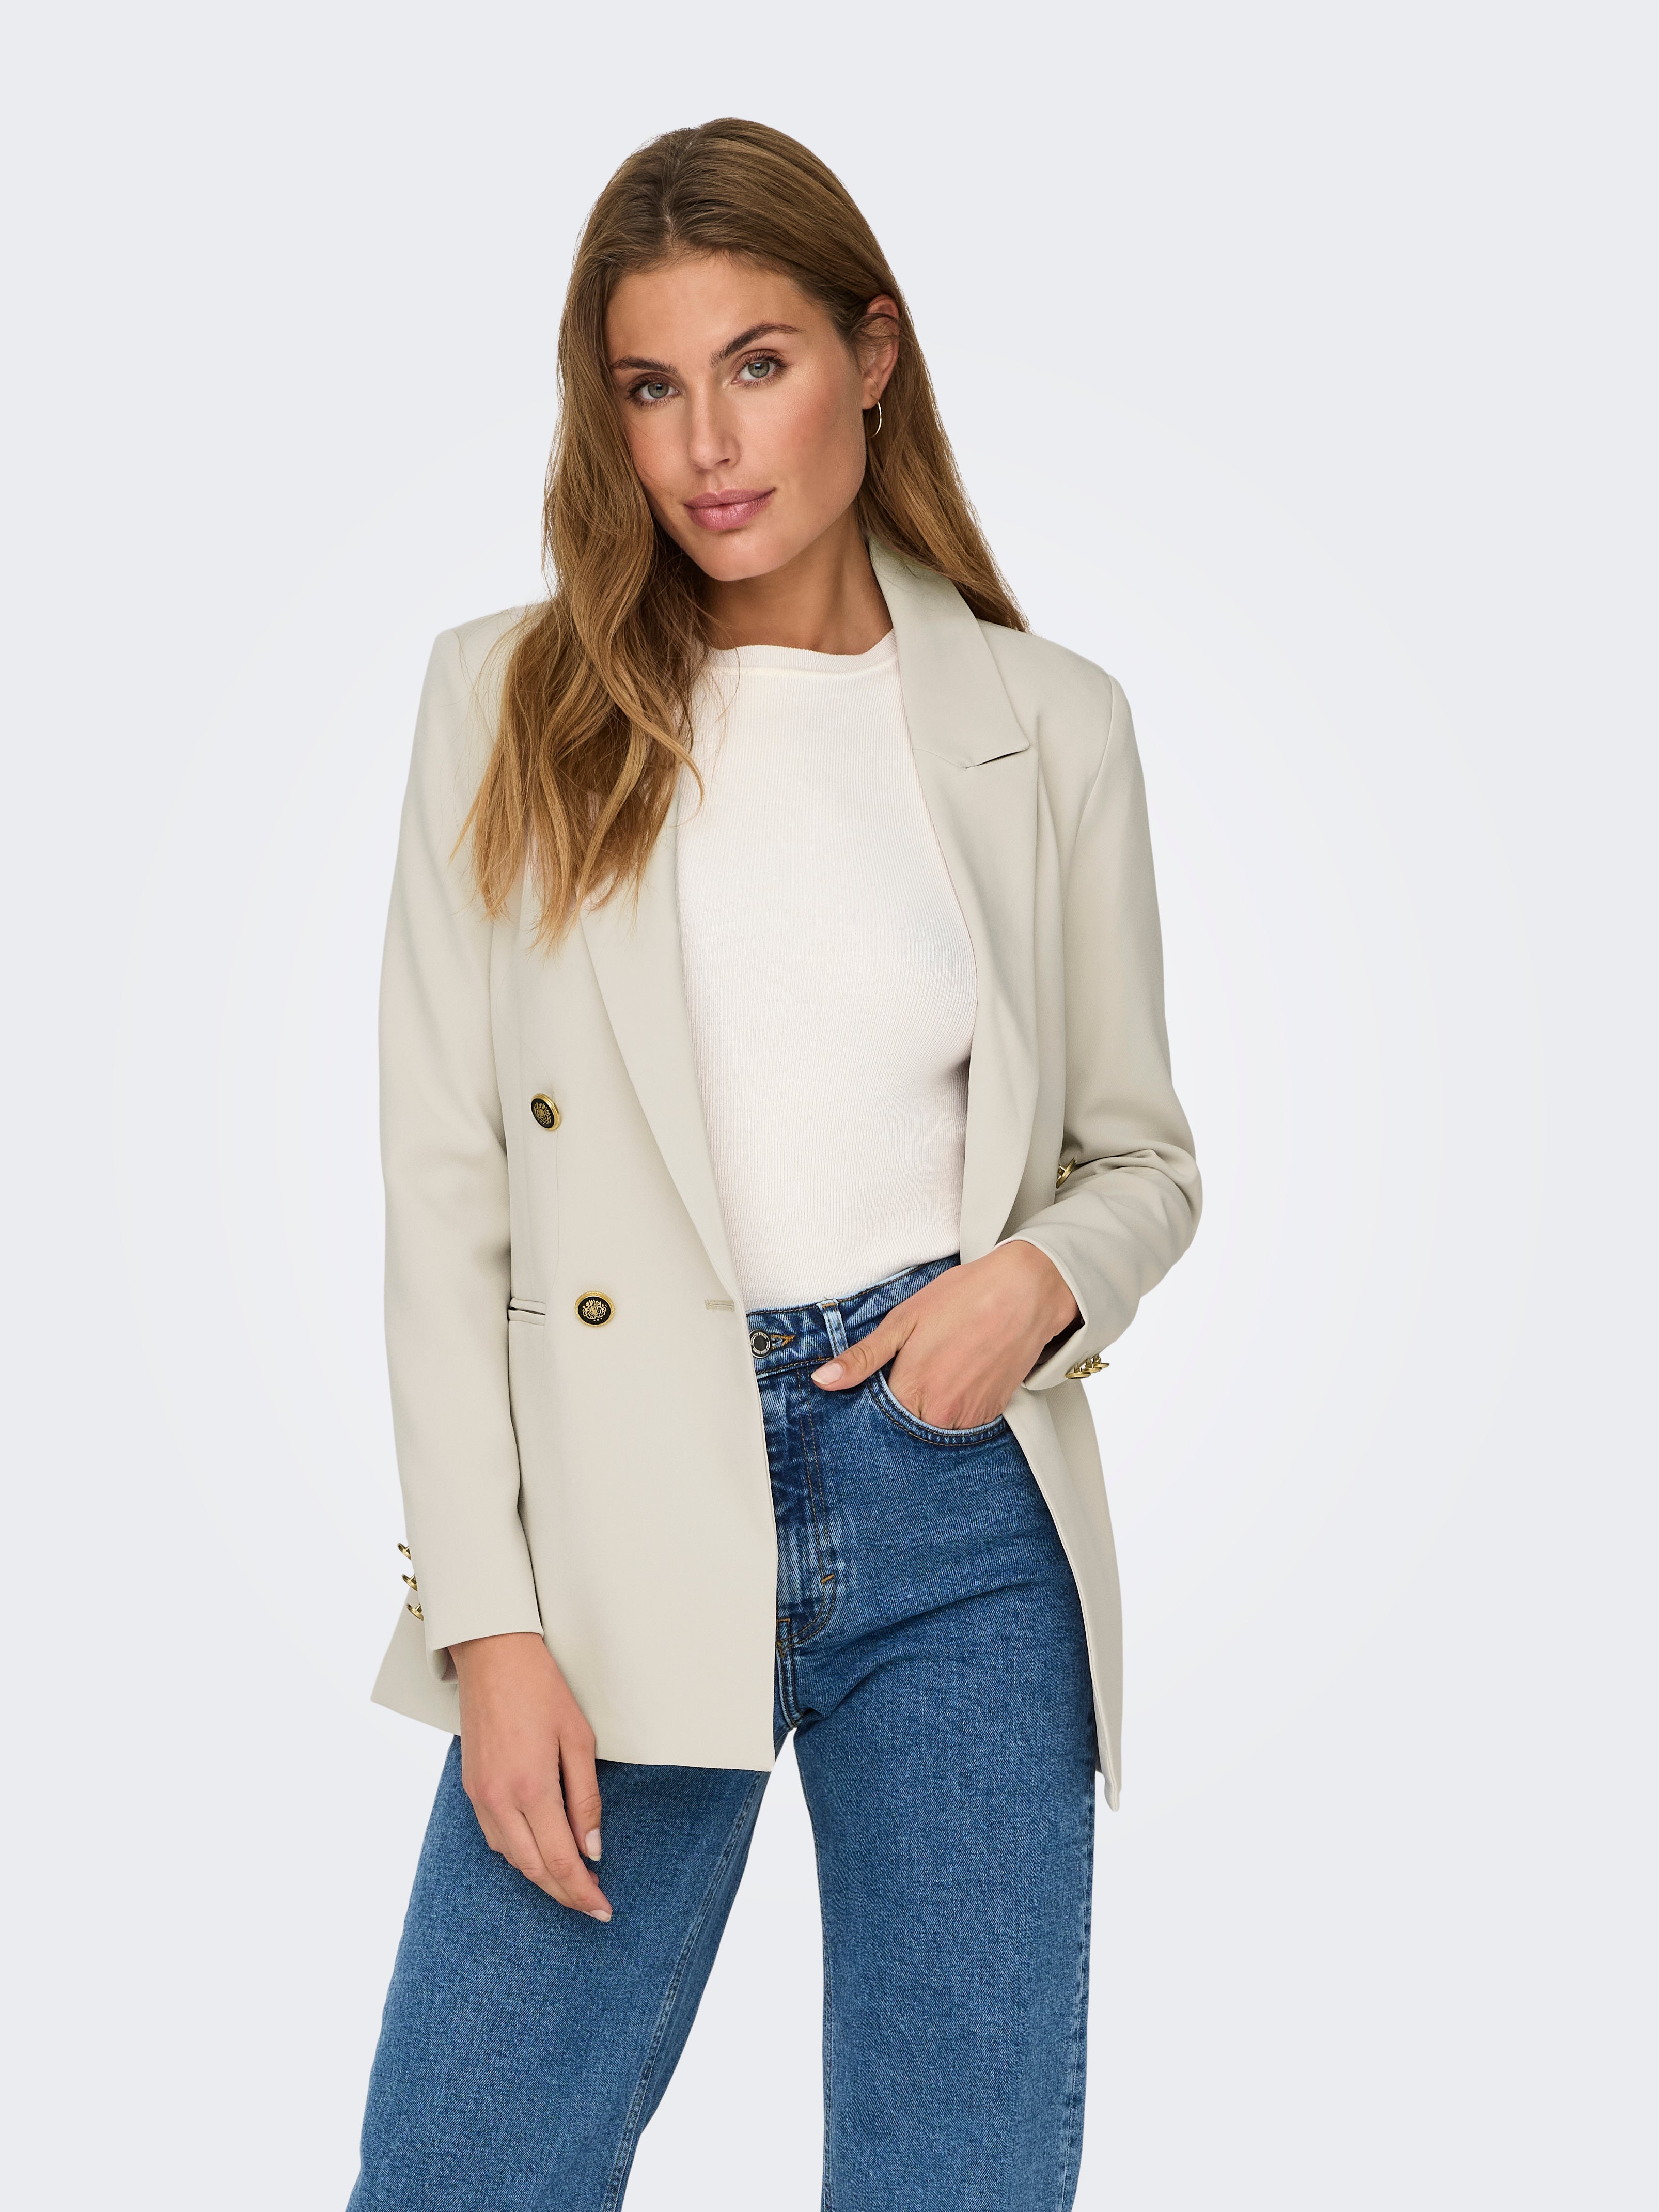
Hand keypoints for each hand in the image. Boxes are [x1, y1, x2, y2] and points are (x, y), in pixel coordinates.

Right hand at [449, 1631, 612, 1920]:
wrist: (493, 1656)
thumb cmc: (542, 1690)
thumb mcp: (579, 1739)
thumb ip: (586, 1799)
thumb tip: (592, 1850)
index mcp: (531, 1788)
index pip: (560, 1860)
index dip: (582, 1891)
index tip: (603, 1909)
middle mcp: (499, 1800)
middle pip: (533, 1869)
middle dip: (564, 1894)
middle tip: (592, 1906)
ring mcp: (479, 1796)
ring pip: (511, 1858)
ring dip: (541, 1877)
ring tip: (572, 1882)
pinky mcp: (470, 1788)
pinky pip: (494, 1837)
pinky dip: (519, 1854)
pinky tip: (539, 1852)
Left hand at [810, 1243, 1078, 1427]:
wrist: (1024, 1292)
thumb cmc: (964, 1298)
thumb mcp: (903, 1320)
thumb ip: (863, 1357)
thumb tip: (824, 1381)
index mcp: (912, 1392)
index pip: (875, 1420)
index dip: (870, 1403)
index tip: (873, 1387)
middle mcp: (941, 1415)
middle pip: (904, 1428)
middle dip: (899, 1407)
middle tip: (908, 1371)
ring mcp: (969, 1419)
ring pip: (933, 1428)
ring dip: (927, 1409)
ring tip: (936, 1370)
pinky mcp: (991, 1415)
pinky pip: (961, 1424)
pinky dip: (953, 1408)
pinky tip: (956, 1377)